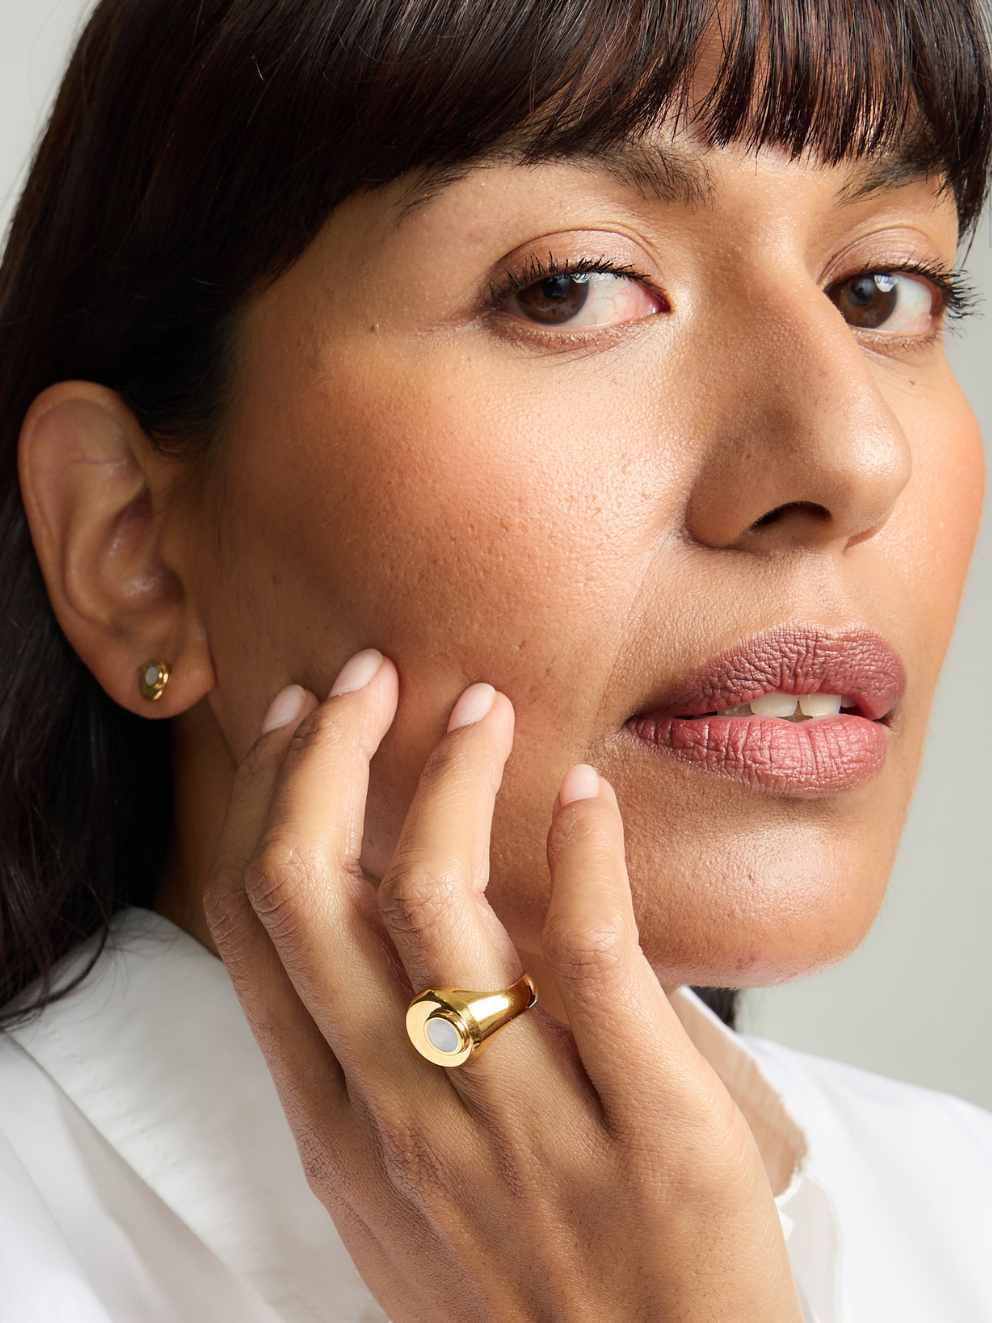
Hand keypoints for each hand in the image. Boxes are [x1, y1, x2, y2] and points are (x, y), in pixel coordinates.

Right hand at [204, 650, 801, 1322]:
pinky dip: (584, 853)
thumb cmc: (528, 1306)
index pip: (260, 934)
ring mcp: (524, 1126)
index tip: (299, 724)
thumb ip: (374, 1081)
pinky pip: (598, 959)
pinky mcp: (652, 1132)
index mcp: (345, 1132)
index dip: (267, 804)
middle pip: (314, 894)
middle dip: (327, 756)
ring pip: (437, 904)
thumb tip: (373, 939)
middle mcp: (410, 1117)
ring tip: (481, 710)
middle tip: (372, 675)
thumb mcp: (404, 1208)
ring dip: (449, 778)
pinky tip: (586, 794)